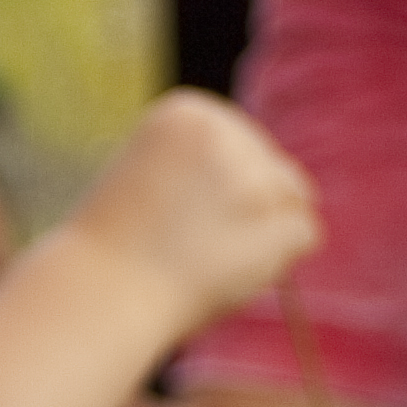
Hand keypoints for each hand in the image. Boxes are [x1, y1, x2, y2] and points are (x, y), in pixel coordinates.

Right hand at [63, 92, 321, 331]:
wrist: (99, 297)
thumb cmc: (122, 249)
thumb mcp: (160, 179)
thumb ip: (218, 168)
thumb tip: (299, 190)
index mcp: (186, 110)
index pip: (244, 143)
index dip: (218, 190)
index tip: (175, 216)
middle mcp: (219, 128)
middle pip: (274, 169)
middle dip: (246, 212)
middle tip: (191, 245)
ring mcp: (248, 170)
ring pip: (294, 201)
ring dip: (262, 237)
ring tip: (207, 259)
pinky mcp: (271, 214)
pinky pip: (306, 233)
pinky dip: (279, 260)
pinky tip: (231, 273)